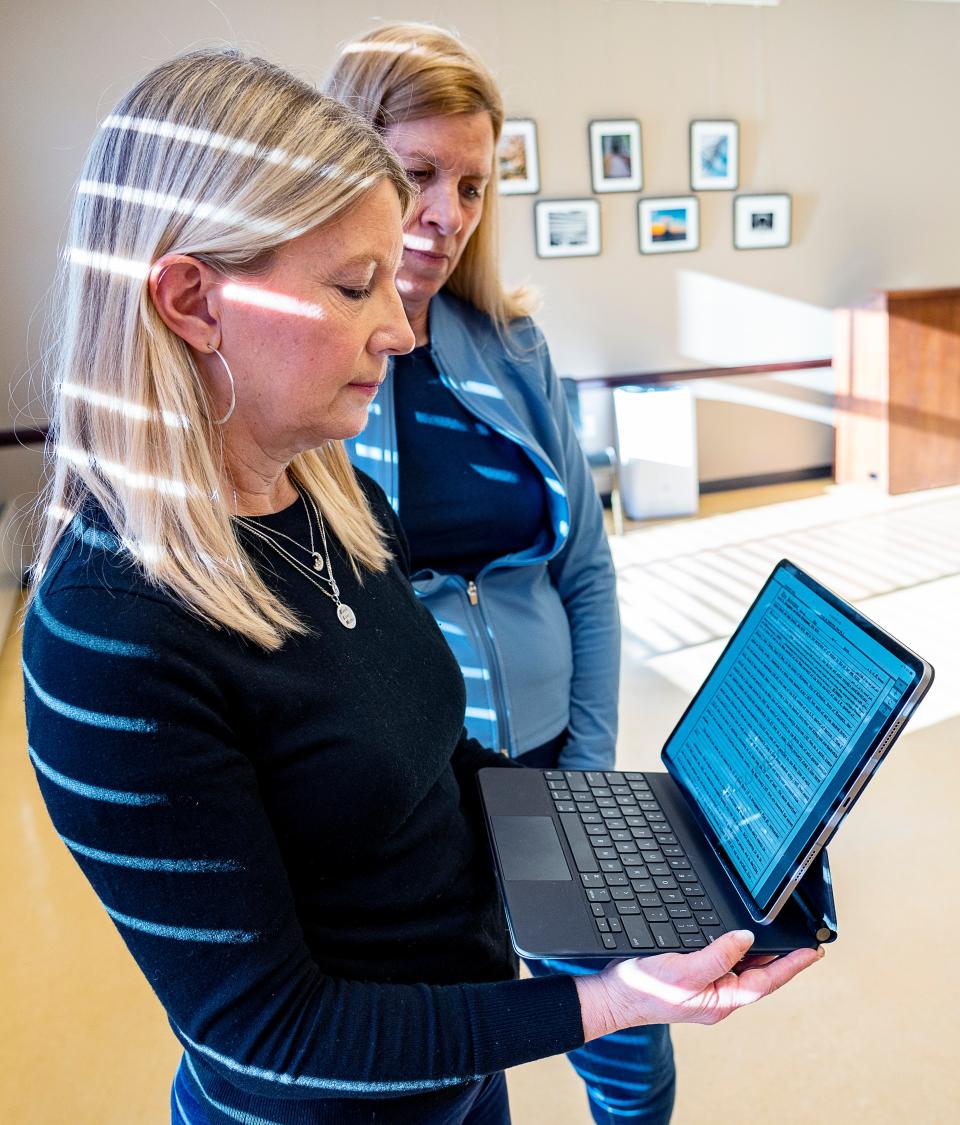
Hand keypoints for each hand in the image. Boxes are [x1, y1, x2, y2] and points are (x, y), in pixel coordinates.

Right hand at [575, 930, 822, 1040]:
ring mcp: (705, 988)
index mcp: (720, 1000)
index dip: (792, 965)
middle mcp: (716, 996)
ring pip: (743, 969)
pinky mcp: (692, 976)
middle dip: (783, 960)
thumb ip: (717, 956)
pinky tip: (739, 940)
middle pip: (759, 976)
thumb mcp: (684, 971)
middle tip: (805, 942)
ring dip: (762, 954)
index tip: (813, 951)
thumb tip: (746, 939)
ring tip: (781, 940)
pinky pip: (725, 962)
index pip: (766, 981)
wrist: (611, 994)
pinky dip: (738, 950)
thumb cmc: (642, 989)